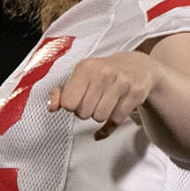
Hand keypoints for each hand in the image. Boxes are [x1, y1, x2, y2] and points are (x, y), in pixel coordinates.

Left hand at [45, 52, 160, 138]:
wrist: (137, 66)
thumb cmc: (104, 74)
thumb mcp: (81, 76)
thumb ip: (61, 92)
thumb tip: (51, 107)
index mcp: (85, 68)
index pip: (68, 103)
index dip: (72, 106)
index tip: (79, 100)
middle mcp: (103, 73)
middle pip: (84, 112)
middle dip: (86, 112)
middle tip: (93, 103)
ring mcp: (121, 82)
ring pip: (100, 117)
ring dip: (100, 117)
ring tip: (104, 105)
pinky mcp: (135, 93)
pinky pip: (116, 120)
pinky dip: (112, 123)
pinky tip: (114, 112)